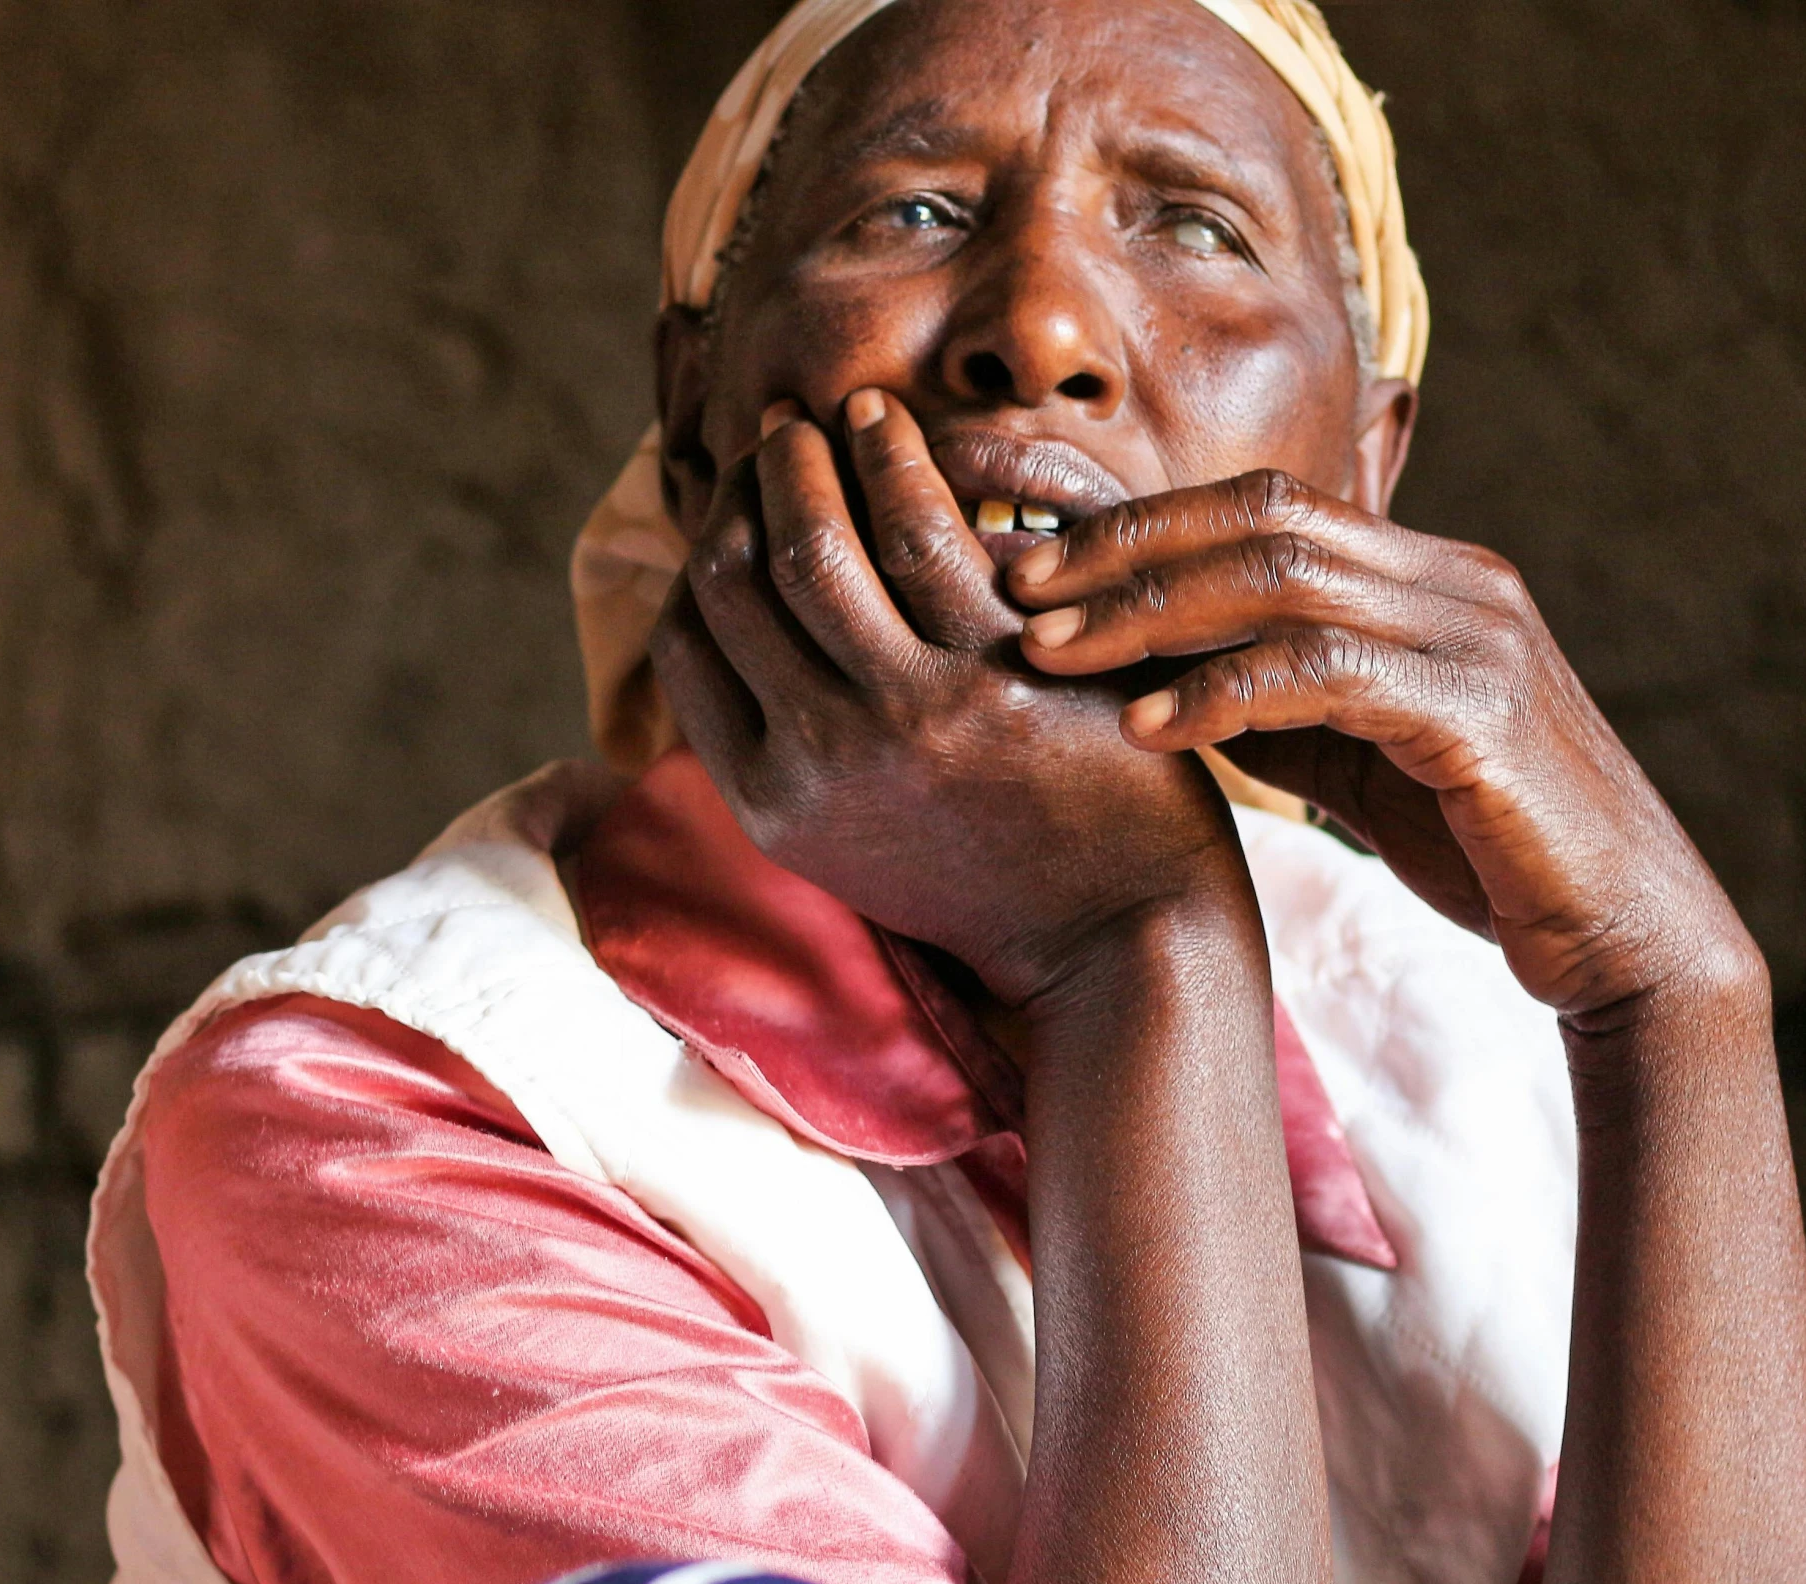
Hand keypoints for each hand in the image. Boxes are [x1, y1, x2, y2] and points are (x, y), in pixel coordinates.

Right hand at [649, 391, 1251, 1007]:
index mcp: (770, 804)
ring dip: (800, 460)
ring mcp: (904, 717)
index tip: (734, 512)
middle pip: (731, 580)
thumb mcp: (854, 846)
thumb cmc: (994, 879)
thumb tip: (734, 640)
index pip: (686, 645)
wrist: (1120, 940)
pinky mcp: (994, 677)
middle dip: (740, 491)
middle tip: (774, 441)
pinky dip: (889, 460)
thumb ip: (789, 754)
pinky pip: (918, 533)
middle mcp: (817, 760)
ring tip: (821, 420)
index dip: (701, 558)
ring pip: (810, 545)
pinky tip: (887, 425)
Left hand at [1008, 470, 1751, 1019]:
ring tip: (1050, 656)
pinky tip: (1148, 730)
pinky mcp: (1482, 711)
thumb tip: (1161, 680)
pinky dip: (1226, 695)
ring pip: (1287, 579)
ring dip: (1151, 614)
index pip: (1263, 507)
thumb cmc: (1487, 847)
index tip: (1036, 565)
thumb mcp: (1363, 758)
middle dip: (1126, 550)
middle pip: (1262, 518)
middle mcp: (1456, 582)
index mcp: (1427, 578)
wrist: (1624, 934)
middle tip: (1017, 591)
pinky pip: (1329, 676)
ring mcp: (1476, 637)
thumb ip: (1282, 704)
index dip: (1142, 525)